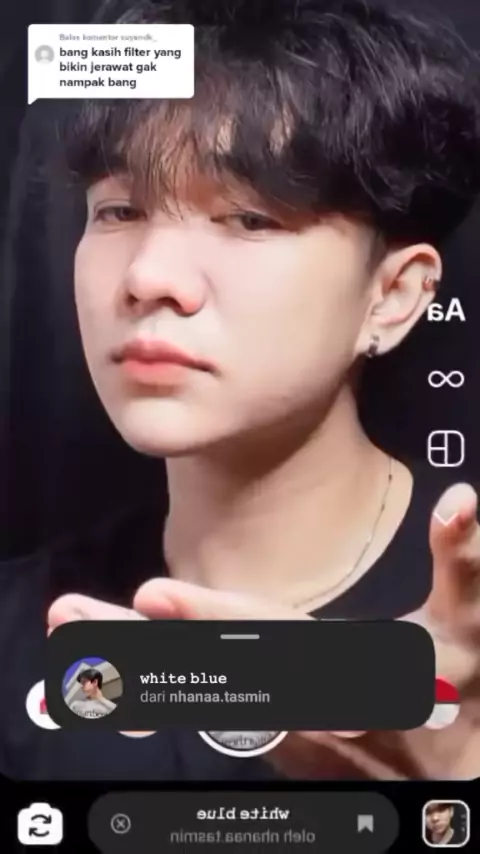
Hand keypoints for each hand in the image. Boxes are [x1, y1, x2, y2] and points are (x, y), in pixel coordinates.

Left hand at [48, 482, 479, 778]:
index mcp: (347, 673)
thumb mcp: (467, 626)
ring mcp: (279, 728)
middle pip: (208, 680)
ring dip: (125, 673)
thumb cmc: (459, 689)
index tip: (153, 598)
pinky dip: (148, 694)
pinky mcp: (268, 732)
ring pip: (194, 701)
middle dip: (138, 653)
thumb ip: (461, 564)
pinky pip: (199, 710)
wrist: (446, 772)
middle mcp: (301, 708)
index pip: (270, 644)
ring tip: (66, 640)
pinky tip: (98, 681)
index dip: (216, 621)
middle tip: (70, 620)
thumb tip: (461, 497)